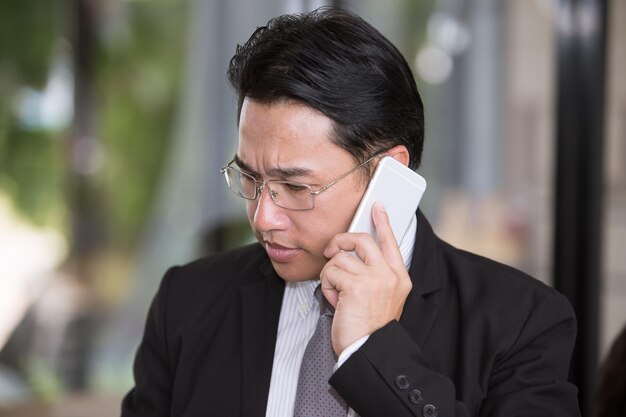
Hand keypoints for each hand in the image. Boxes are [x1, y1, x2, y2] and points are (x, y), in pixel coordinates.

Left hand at [320, 202, 412, 355]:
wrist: (369, 351)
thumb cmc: (370, 329)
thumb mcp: (381, 298)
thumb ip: (373, 276)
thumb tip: (349, 255)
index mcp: (400, 278)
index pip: (390, 242)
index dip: (382, 222)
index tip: (377, 206)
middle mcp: (390, 275)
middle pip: (361, 239)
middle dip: (340, 241)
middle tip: (331, 250)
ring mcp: (374, 279)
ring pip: (340, 257)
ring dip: (330, 274)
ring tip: (336, 293)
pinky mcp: (356, 285)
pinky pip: (331, 272)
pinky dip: (326, 286)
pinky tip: (334, 301)